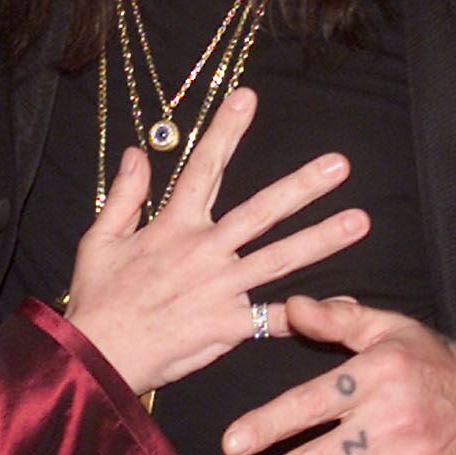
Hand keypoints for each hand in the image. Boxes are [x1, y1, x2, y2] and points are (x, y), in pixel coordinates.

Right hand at [64, 91, 368, 399]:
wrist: (99, 357)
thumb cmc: (97, 300)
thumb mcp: (100, 239)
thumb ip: (124, 194)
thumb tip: (138, 152)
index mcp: (173, 226)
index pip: (204, 167)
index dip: (225, 131)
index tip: (248, 97)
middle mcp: (205, 251)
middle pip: (261, 210)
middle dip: (302, 185)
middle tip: (339, 164)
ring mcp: (221, 288)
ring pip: (280, 257)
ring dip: (321, 239)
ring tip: (358, 222)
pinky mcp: (228, 325)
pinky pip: (275, 318)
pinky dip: (308, 313)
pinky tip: (343, 304)